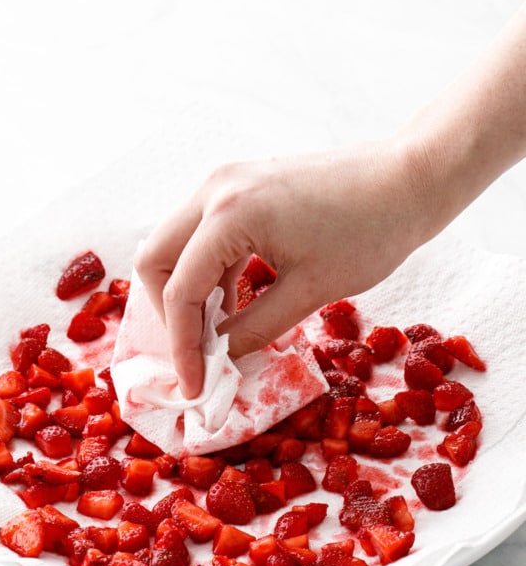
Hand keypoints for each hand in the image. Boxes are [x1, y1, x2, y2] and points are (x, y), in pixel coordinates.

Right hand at [134, 137, 435, 398]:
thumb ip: (255, 328)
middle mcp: (215, 190)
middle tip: (197, 353)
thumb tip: (220, 359)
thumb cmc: (371, 232)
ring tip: (217, 337)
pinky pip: (204, 236)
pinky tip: (233, 305)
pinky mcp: (242, 188)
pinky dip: (210, 273)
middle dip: (168, 313)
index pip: (180, 291)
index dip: (183, 347)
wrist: (409, 179)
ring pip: (176, 246)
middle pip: (155, 259)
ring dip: (188, 293)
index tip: (194, 386)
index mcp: (229, 214)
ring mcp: (226, 183)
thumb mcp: (310, 291)